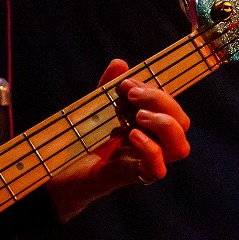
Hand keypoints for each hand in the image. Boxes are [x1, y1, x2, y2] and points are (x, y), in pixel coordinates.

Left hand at [46, 59, 191, 221]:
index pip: (170, 107)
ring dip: (164, 125)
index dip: (156, 91)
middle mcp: (152, 143)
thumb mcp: (94, 108)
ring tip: (137, 116)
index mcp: (147, 125)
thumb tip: (120, 63)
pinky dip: (150, 149)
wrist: (57, 169)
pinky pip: (157, 170)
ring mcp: (144, 162)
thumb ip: (107, 88)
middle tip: (132, 96)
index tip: (126, 83)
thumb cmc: (79, 139)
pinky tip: (133, 135)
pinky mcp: (131, 176)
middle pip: (182, 124)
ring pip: (180, 148)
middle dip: (163, 101)